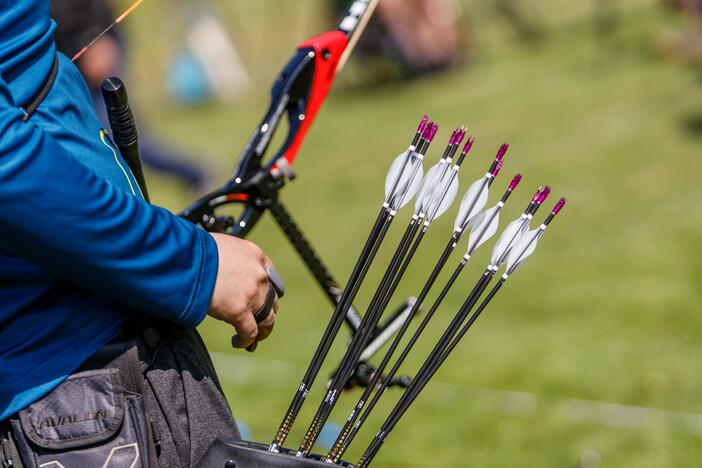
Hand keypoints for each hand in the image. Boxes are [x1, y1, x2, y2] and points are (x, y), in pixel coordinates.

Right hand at [207, 233, 278, 349]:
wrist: (187, 259)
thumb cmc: (196, 249)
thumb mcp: (222, 245)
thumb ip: (231, 258)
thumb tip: (222, 267)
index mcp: (255, 256)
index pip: (271, 276)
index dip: (268, 291)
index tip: (263, 299)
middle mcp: (259, 275)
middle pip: (272, 300)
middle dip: (266, 312)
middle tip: (259, 321)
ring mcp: (252, 294)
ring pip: (267, 319)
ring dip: (262, 330)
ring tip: (254, 337)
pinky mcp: (240, 311)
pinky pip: (250, 332)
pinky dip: (246, 340)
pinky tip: (238, 342)